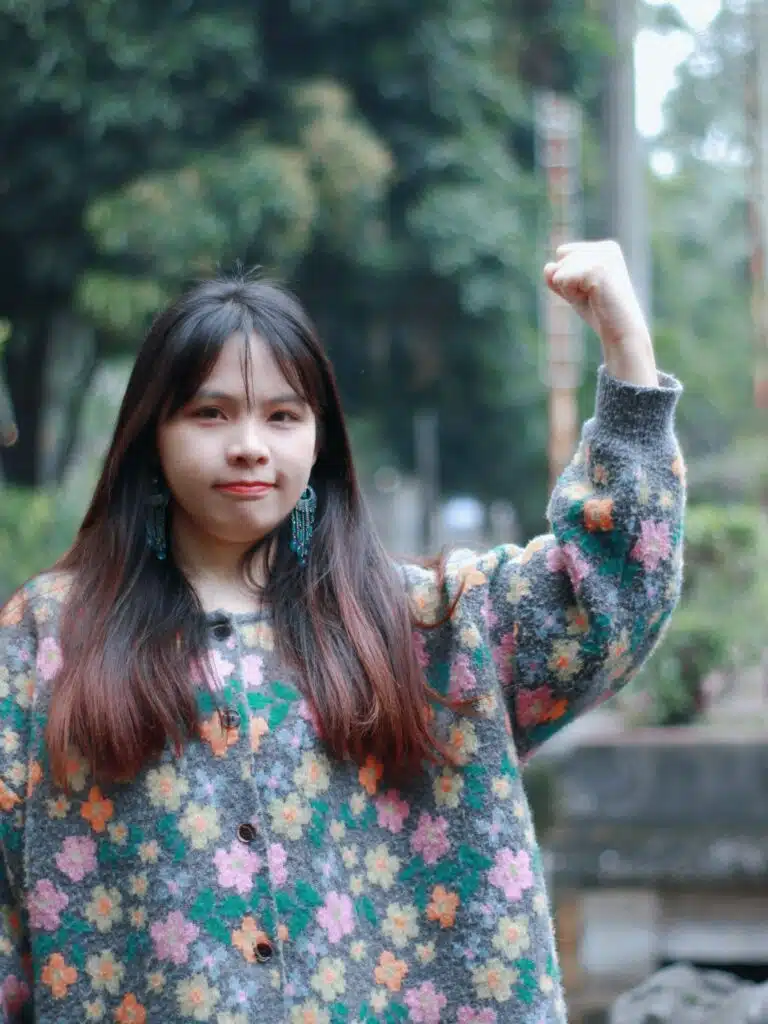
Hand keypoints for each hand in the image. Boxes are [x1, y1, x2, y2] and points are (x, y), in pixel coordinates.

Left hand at [544, 240, 657, 386]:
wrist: (620, 331)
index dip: (567, 275)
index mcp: (605, 248)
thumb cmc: (598, 311)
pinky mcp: (596, 269)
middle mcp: (606, 248)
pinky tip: (591, 299)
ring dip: (569, 290)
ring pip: (560, 268)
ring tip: (592, 298)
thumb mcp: (573, 289)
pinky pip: (562, 279)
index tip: (589, 289)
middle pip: (560, 257)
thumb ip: (557, 275)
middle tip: (591, 296)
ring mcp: (603, 257)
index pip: (563, 252)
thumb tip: (548, 267)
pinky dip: (570, 294)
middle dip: (567, 282)